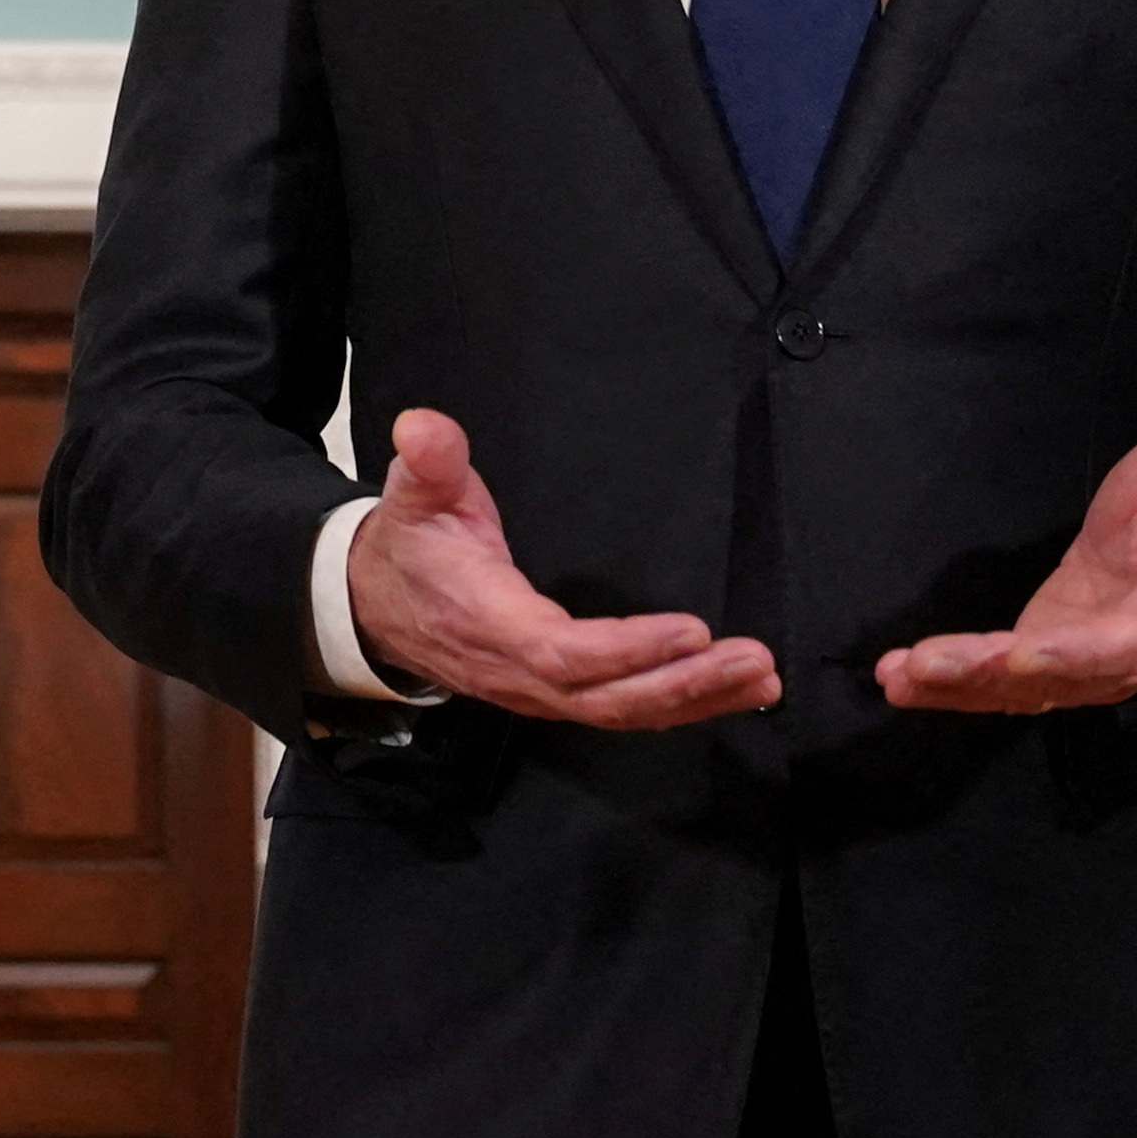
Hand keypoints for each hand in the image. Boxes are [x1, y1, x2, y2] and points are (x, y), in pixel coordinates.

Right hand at [343, 408, 779, 729]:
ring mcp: (541, 691)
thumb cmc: (411, 545)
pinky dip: (682, 705)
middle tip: (753, 659)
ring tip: (762, 678)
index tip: (691, 629)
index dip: (628, 649)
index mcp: (491, 622)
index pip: (564, 651)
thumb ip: (430, 461)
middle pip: (609, 696)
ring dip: (696, 698)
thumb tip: (422, 427)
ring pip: (624, 710)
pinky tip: (735, 692)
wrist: (374, 604)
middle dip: (685, 683)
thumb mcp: (414, 494)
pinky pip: (624, 709)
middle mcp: (520, 672)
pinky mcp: (559, 693)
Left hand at [876, 427, 1136, 714]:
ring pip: (1023, 691)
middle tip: (928, 664)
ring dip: (958, 688)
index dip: (1075, 653)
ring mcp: (1087, 673)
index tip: (1020, 654)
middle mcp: (1131, 659)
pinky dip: (949, 691)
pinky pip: (1000, 689)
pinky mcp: (1048, 670)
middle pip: (1061, 677)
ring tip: (899, 676)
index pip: (1125, 643)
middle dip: (991, 672)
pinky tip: (899, 682)